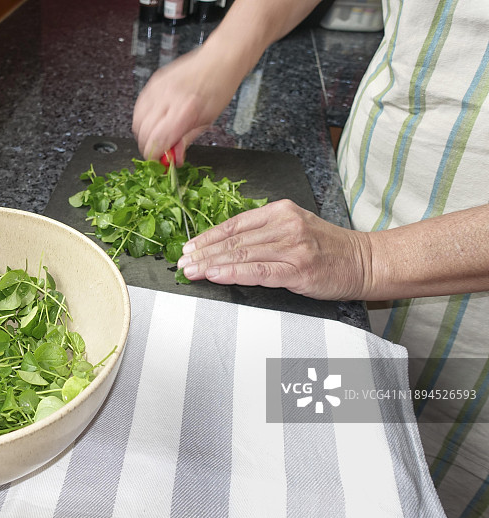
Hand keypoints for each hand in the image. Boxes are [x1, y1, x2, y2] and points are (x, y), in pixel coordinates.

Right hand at [132, 48, 237, 165]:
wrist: (219, 60)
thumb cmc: (218, 88)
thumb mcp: (207, 121)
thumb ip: (186, 140)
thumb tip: (174, 158)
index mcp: (185, 109)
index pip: (157, 140)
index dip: (154, 155)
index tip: (158, 162)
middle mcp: (168, 97)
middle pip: (144, 132)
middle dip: (148, 147)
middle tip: (158, 153)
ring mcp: (158, 88)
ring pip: (138, 121)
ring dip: (143, 134)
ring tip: (156, 137)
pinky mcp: (153, 83)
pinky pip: (139, 107)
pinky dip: (142, 120)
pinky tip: (152, 123)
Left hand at [176, 199, 371, 300]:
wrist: (365, 261)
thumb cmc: (327, 248)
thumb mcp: (294, 227)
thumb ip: (263, 231)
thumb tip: (224, 244)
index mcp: (280, 211)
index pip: (234, 223)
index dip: (207, 236)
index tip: (188, 247)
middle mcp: (284, 225)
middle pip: (234, 239)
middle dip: (203, 252)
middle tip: (182, 262)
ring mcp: (292, 247)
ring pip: (242, 254)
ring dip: (211, 264)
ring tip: (191, 271)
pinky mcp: (298, 269)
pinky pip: (257, 271)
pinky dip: (232, 273)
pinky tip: (215, 275)